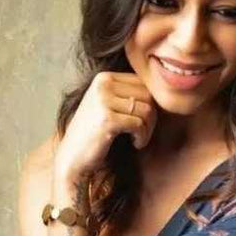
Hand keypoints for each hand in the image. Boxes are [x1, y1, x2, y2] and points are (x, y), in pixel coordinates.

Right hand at [53, 71, 155, 189]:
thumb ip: (128, 94)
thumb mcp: (108, 105)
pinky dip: (142, 137)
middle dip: (151, 117)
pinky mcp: (107, 119)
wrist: (72, 157)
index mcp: (104, 78)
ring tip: (138, 139)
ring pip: (146, 109)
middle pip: (148, 94)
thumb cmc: (95, 134)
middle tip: (143, 132)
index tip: (143, 121)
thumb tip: (163, 91)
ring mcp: (103, 100)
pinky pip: (139, 124)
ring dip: (148, 129)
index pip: (143, 83)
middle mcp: (103, 84)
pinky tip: (135, 144)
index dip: (150, 103)